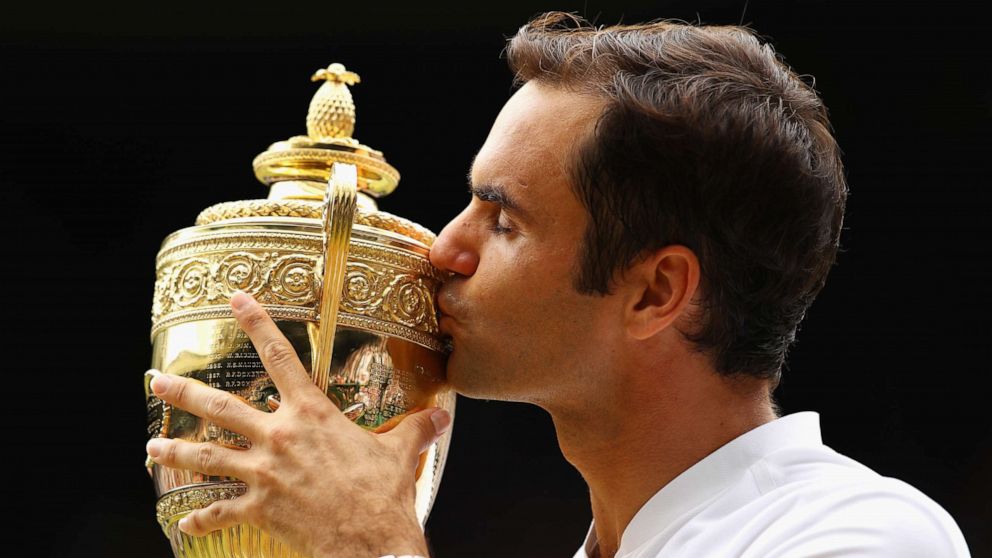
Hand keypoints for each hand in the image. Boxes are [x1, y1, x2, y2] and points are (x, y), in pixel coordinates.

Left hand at [145, 290, 449, 557]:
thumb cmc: (383, 493)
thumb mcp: (400, 453)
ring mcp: (264, 473)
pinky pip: (221, 513)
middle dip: (184, 392)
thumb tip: (442, 416)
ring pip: (207, 457)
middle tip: (157, 380)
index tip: (236, 300)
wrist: (370, 540)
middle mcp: (280, 437)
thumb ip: (415, 429)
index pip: (281, 357)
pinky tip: (186, 521)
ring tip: (151, 449)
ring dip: (175, 452)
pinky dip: (202, 518)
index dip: (257, 324)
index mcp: (312, 414)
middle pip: (222, 408)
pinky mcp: (259, 508)